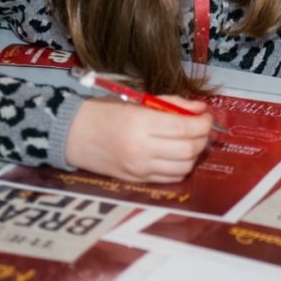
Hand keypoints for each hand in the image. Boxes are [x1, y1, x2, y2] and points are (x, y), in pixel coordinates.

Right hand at [65, 96, 212, 182]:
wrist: (73, 134)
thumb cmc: (106, 112)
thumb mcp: (139, 100)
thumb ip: (172, 104)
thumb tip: (200, 109)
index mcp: (141, 123)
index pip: (186, 128)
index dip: (204, 122)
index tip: (206, 116)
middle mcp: (141, 149)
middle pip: (189, 149)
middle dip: (203, 138)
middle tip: (202, 128)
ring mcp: (138, 168)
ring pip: (183, 167)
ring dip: (194, 154)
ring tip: (190, 141)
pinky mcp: (136, 180)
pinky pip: (170, 178)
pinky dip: (181, 167)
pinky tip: (177, 155)